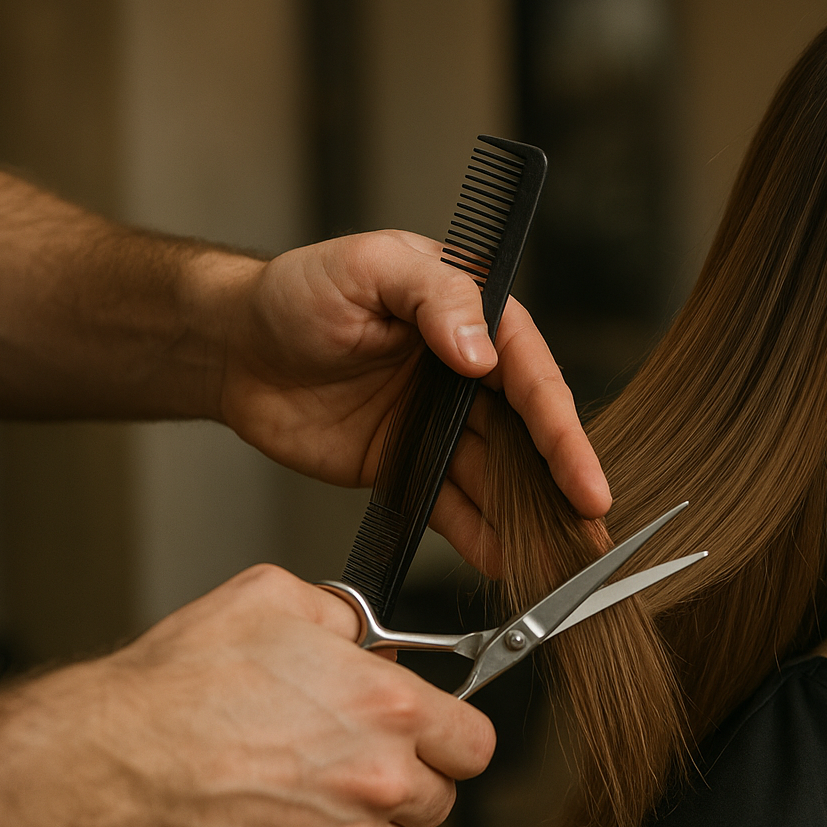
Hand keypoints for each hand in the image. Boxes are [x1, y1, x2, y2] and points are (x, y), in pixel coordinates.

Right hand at [88, 564, 494, 826]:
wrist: (118, 762)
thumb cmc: (186, 682)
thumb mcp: (271, 597)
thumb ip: (341, 613)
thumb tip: (361, 634)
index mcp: (389, 708)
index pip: (475, 743)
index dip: (455, 734)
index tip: (434, 730)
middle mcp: (380, 778)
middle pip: (441, 796)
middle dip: (412, 773)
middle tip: (362, 750)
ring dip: (369, 814)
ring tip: (312, 779)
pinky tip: (279, 808)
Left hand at [209, 231, 611, 574]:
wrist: (233, 347)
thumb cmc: (298, 291)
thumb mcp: (369, 267)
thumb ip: (434, 297)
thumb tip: (481, 354)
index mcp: (474, 318)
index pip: (532, 377)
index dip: (562, 431)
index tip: (583, 478)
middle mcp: (469, 375)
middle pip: (530, 435)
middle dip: (564, 482)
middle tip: (593, 526)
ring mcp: (440, 425)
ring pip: (499, 477)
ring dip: (529, 516)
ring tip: (561, 557)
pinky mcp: (408, 466)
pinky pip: (452, 506)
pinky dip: (479, 535)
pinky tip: (503, 560)